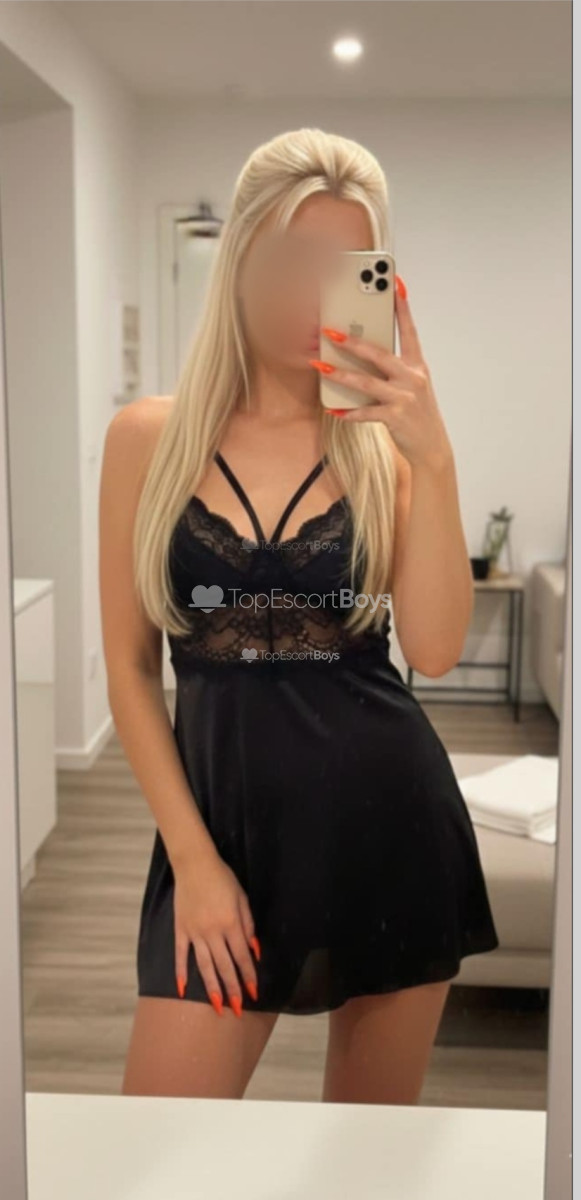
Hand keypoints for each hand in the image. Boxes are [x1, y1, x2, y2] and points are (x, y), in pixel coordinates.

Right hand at [173, 847, 260, 1016]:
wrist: (194, 864)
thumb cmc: (222, 879)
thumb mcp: (242, 898)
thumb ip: (248, 925)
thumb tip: (254, 950)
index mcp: (230, 923)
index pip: (242, 957)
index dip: (249, 976)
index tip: (254, 994)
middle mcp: (212, 931)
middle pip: (224, 966)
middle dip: (232, 989)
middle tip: (237, 1009)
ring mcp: (194, 932)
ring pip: (204, 966)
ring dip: (211, 987)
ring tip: (217, 1006)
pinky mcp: (180, 929)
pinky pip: (180, 955)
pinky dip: (181, 973)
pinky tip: (183, 990)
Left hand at [312, 275, 452, 470]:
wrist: (431, 446)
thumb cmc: (416, 412)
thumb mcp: (412, 386)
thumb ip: (393, 369)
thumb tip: (362, 353)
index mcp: (417, 366)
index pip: (410, 330)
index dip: (402, 307)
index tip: (394, 283)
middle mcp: (413, 378)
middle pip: (379, 354)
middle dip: (353, 342)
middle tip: (329, 332)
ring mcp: (404, 398)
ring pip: (366, 382)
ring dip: (340, 374)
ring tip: (319, 367)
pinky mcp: (395, 418)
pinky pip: (366, 412)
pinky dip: (348, 412)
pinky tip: (333, 409)